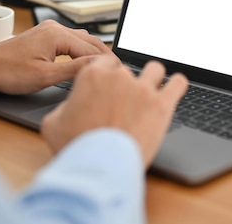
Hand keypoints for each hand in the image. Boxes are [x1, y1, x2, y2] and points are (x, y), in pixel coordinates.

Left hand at [0, 20, 113, 94]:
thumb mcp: (45, 76)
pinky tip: (85, 61)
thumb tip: (97, 66)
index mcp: (57, 35)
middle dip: (104, 56)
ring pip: (80, 40)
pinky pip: (70, 41)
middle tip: (117, 73)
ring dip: (93, 53)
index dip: (107, 62)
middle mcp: (54, 28)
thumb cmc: (9, 72)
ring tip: (104, 69)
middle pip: (89, 41)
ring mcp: (49, 30)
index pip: (92, 48)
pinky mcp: (44, 36)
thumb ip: (74, 69)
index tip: (119, 74)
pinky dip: (81, 51)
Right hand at [41, 55, 187, 167]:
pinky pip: (178, 83)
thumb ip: (64, 107)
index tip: (110, 85)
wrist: (99, 168)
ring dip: (152, 78)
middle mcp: (120, 76)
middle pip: (129, 68)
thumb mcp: (53, 122)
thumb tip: (70, 107)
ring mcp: (143, 89)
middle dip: (127, 82)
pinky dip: (177, 84)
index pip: (106, 62)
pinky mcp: (162, 105)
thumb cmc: (76, 147)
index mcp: (93, 75)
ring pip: (155, 69)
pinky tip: (175, 88)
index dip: (108, 74)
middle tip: (125, 101)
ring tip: (150, 92)